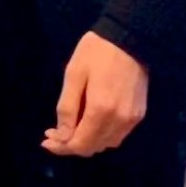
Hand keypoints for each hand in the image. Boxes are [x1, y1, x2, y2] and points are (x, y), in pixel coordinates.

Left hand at [42, 31, 148, 156]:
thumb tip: (61, 134)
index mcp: (101, 110)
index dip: (62, 147)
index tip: (46, 141)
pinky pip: (118, 135)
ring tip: (70, 128)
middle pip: (94, 147)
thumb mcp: (74, 74)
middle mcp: (119, 120)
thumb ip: (67, 107)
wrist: (129, 38)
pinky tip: (90, 123)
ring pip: (107, 144)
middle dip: (72, 145)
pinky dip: (102, 135)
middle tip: (54, 133)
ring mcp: (132, 119)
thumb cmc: (96, 52)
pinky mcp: (139, 114)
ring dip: (88, 142)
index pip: (80, 143)